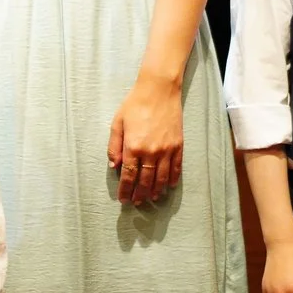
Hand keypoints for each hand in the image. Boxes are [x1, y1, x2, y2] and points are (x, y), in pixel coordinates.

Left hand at [106, 76, 183, 204]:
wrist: (159, 90)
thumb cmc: (134, 104)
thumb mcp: (117, 123)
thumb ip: (114, 146)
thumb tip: (113, 166)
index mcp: (133, 147)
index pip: (128, 176)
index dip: (125, 190)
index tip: (123, 199)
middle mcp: (151, 151)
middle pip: (145, 180)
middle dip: (140, 194)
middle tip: (136, 203)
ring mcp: (166, 150)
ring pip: (161, 178)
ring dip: (156, 191)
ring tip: (151, 198)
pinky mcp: (178, 145)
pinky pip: (176, 168)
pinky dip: (172, 179)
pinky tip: (168, 186)